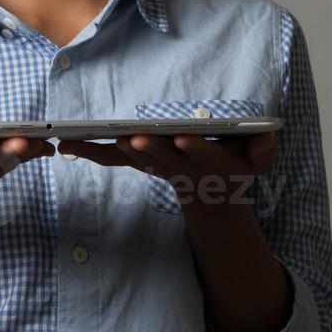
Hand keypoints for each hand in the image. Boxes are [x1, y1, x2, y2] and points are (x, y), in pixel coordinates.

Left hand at [56, 130, 277, 212]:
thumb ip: (264, 149)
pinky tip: (66, 144)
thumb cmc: (235, 165)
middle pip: (164, 158)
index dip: (194, 148)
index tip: (183, 138)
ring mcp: (158, 167)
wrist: (212, 195)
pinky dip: (90, 152)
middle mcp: (182, 166)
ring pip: (133, 159)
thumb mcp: (257, 160)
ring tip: (85, 138)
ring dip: (111, 149)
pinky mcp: (140, 164)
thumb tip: (266, 137)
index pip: (204, 155)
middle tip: (133, 138)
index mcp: (212, 163)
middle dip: (149, 148)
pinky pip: (113, 160)